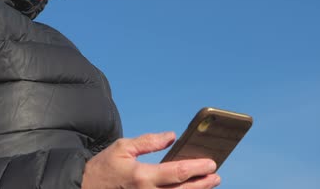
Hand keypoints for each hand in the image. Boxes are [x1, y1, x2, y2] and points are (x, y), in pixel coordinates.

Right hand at [81, 132, 220, 188]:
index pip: (177, 172)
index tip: (211, 163)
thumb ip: (149, 142)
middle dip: (203, 184)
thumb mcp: (123, 147)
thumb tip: (171, 136)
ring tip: (208, 185)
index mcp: (142, 176)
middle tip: (216, 176)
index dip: (197, 168)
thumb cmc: (104, 168)